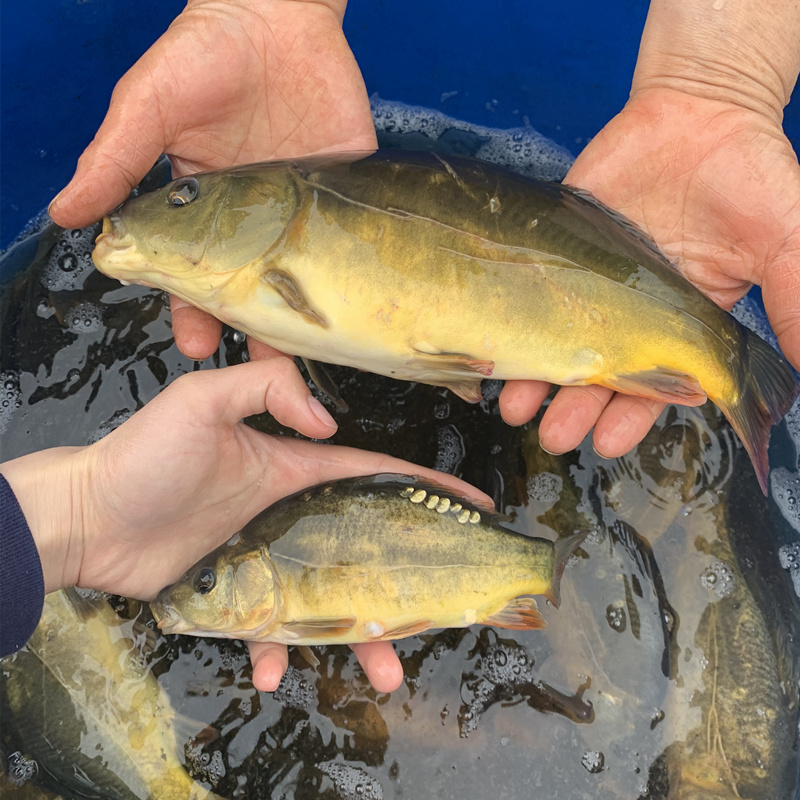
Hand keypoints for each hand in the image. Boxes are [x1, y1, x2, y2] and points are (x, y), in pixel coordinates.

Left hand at [1, 359, 488, 692]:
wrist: (85, 514)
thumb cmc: (144, 455)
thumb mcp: (201, 401)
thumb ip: (264, 388)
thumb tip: (329, 423)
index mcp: (296, 470)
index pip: (375, 475)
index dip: (424, 488)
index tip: (471, 508)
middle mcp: (291, 515)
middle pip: (362, 551)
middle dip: (402, 581)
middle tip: (435, 620)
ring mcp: (266, 560)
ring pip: (324, 602)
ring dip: (355, 639)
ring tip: (382, 676)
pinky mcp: (235, 598)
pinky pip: (266, 632)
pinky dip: (274, 653)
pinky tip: (271, 673)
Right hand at [48, 0, 376, 361]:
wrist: (278, 12)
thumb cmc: (204, 53)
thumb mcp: (149, 105)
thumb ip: (115, 161)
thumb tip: (67, 215)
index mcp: (203, 205)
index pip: (194, 270)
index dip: (190, 307)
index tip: (194, 340)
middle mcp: (252, 216)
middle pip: (250, 283)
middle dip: (246, 324)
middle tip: (253, 362)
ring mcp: (299, 207)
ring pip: (300, 274)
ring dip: (298, 315)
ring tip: (298, 359)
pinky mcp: (343, 188)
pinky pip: (346, 240)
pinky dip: (348, 275)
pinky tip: (347, 309)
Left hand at [499, 88, 799, 456]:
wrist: (700, 107)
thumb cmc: (751, 175)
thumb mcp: (787, 238)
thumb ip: (797, 301)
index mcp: (680, 323)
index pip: (652, 385)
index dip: (632, 416)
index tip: (608, 442)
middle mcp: (629, 312)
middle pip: (597, 376)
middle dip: (576, 411)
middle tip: (554, 438)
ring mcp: (589, 281)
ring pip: (557, 343)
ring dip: (537, 380)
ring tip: (516, 410)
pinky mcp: (556, 245)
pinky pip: (529, 291)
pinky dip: (512, 320)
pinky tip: (494, 348)